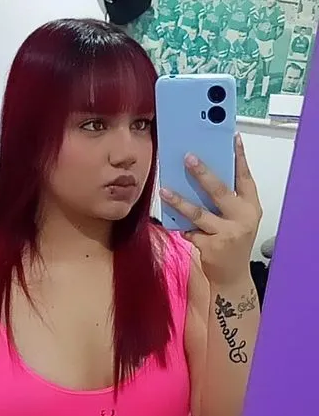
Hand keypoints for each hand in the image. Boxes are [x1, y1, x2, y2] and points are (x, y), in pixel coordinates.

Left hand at [160, 134, 262, 286]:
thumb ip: (228, 202)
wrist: (233, 278)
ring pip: (199, 213)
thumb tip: (202, 176)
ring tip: (164, 190)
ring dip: (180, 201)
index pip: (246, 178)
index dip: (240, 157)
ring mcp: (227, 234)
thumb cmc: (233, 244)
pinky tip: (171, 219)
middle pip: (221, 191)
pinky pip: (190, 231)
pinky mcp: (211, 247)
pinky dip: (180, 225)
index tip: (232, 138)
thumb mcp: (238, 220)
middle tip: (188, 157)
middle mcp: (242, 219)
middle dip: (203, 173)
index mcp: (251, 208)